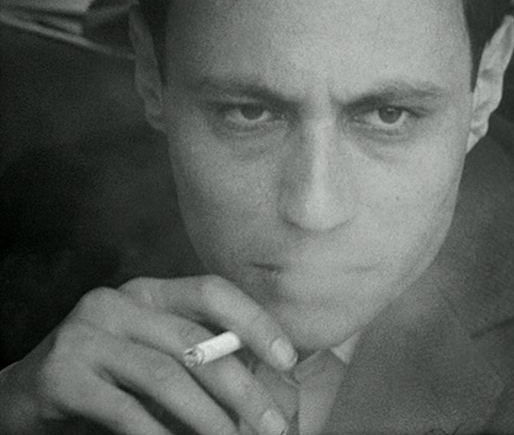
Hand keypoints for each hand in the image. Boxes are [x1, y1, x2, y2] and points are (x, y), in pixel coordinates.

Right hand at [0, 275, 296, 434]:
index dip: (255, 321)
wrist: (27, 397)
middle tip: (273, 424)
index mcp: (149, 291)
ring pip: (167, 375)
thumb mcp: (156, 358)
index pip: (212, 292)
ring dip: (208, 418)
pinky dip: (160, 434)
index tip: (288, 358)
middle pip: (196, 341)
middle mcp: (118, 302)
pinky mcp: (62, 373)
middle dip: (242, 387)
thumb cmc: (108, 377)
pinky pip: (125, 409)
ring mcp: (87, 334)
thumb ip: (200, 357)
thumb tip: (267, 381)